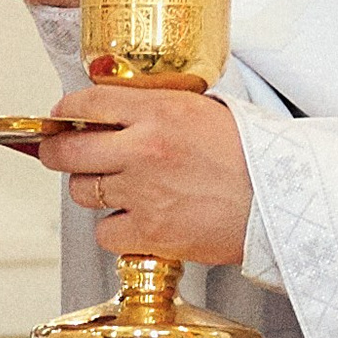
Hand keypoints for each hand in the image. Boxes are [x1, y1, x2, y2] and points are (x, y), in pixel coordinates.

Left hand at [40, 86, 252, 268]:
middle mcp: (143, 150)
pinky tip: (134, 221)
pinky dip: (114, 230)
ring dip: (91, 190)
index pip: (85, 103)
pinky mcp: (151, 233)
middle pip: (68, 151)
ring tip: (116, 188)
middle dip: (57, 152)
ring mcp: (143, 193)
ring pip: (82, 192)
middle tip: (61, 154)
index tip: (62, 118)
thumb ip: (156, 107)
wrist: (280, 200)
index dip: (65, 112)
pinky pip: (104, 234)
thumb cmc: (252, 156)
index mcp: (157, 111)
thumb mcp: (204, 108)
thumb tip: (115, 110)